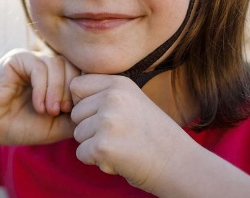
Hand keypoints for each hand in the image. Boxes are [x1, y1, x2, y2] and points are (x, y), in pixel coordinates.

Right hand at [0, 48, 80, 146]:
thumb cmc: (20, 125)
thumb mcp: (56, 125)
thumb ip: (76, 116)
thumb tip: (99, 109)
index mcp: (57, 78)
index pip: (82, 74)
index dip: (84, 92)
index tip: (74, 113)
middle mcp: (46, 65)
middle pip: (74, 66)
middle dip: (72, 91)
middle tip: (62, 111)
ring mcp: (32, 59)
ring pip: (59, 65)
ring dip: (57, 90)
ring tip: (49, 111)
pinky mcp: (17, 58)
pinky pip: (40, 66)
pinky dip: (43, 88)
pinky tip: (38, 105)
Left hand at [70, 74, 192, 192]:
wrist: (179, 165)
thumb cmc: (153, 135)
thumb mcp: (132, 101)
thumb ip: (105, 95)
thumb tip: (69, 96)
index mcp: (119, 84)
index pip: (77, 86)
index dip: (84, 103)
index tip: (103, 115)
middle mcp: (112, 98)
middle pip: (76, 113)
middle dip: (90, 128)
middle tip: (119, 136)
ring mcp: (107, 121)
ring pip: (78, 134)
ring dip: (94, 145)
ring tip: (122, 146)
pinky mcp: (102, 145)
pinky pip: (81, 153)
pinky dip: (96, 161)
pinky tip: (119, 159)